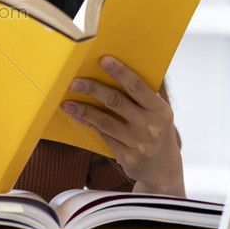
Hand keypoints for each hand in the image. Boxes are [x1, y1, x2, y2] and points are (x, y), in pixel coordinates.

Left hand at [61, 56, 184, 196]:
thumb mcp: (157, 113)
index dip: (120, 72)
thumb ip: (142, 96)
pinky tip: (76, 116)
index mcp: (161, 110)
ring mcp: (139, 143)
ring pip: (105, 121)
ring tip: (67, 102)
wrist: (163, 169)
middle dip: (92, 89)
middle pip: (116, 102)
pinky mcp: (127, 157)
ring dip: (83, 110)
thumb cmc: (155, 130)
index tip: (103, 60)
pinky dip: (88, 124)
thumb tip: (111, 70)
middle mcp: (151, 126)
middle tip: (73, 81)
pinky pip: (103, 135)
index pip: (138, 86)